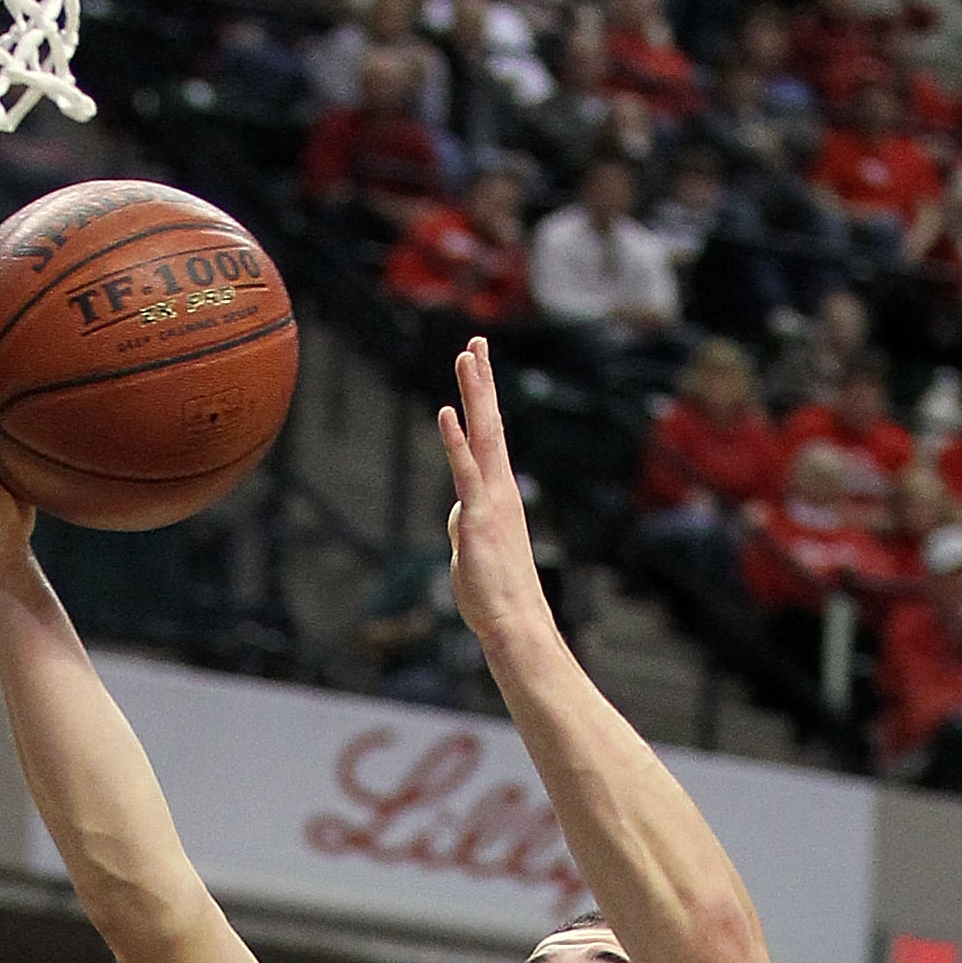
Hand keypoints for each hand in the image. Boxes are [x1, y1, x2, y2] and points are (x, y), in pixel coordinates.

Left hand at [437, 337, 550, 654]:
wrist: (513, 620)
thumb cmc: (493, 591)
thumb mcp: (472, 549)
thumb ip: (465, 522)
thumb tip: (459, 511)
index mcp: (498, 492)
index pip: (488, 437)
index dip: (482, 399)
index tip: (478, 363)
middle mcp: (499, 488)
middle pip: (489, 424)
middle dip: (482, 382)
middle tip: (476, 342)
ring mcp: (490, 500)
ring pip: (482, 437)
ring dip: (474, 395)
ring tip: (467, 356)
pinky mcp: (477, 518)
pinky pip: (465, 472)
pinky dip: (456, 441)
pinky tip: (448, 412)